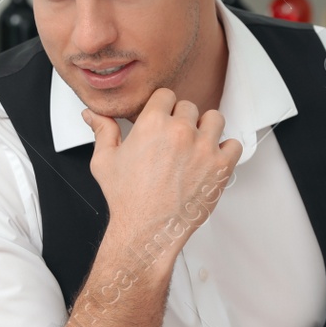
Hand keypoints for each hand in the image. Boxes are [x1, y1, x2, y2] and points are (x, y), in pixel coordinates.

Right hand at [84, 88, 241, 265]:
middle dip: (182, 120)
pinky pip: (234, 144)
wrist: (147, 231)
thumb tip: (91, 115)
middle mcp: (180, 131)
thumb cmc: (127, 200)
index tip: (162, 121)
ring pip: (214, 119)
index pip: (166, 95)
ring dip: (206, 129)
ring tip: (195, 146)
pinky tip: (211, 160)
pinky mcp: (220, 166)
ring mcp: (203, 148)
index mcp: (152, 123)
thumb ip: (102, 131)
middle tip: (175, 142)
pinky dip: (225, 150)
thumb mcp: (105, 161)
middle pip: (190, 107)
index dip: (163, 108)